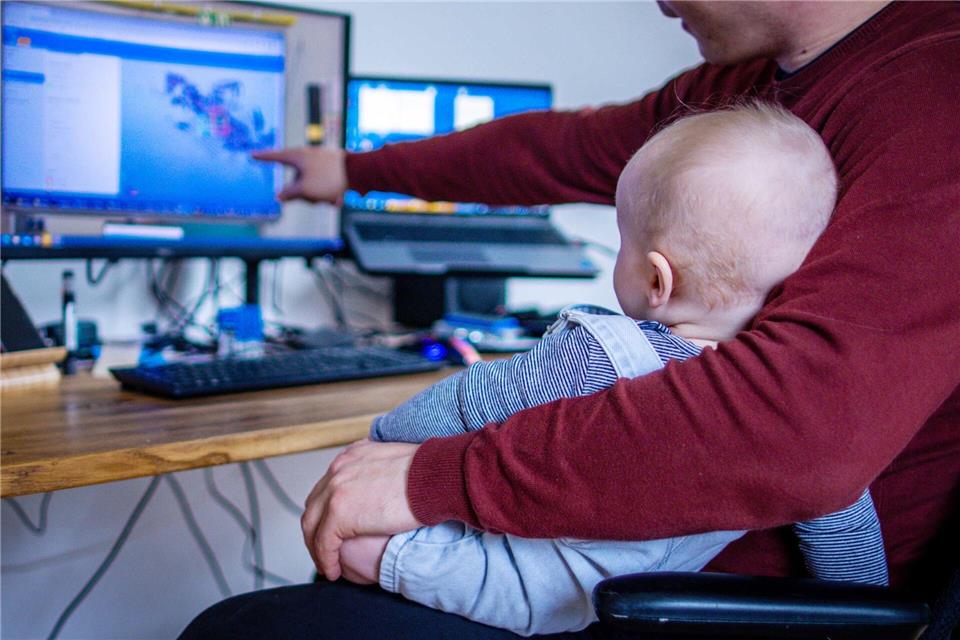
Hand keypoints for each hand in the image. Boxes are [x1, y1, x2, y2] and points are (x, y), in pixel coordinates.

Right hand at [252, 146, 346, 202]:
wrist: (358, 173)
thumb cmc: (329, 179)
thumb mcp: (305, 190)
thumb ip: (289, 194)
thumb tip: (279, 196)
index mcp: (298, 156)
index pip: (275, 156)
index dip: (263, 157)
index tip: (252, 154)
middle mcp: (308, 156)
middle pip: (296, 179)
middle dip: (305, 194)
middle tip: (316, 199)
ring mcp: (321, 162)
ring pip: (312, 185)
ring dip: (319, 196)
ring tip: (331, 198)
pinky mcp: (332, 168)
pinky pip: (324, 185)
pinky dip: (328, 193)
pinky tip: (338, 197)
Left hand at [302, 439, 420, 580]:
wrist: (435, 477)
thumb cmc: (430, 473)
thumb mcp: (397, 463)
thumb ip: (382, 472)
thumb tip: (387, 487)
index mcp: (351, 457)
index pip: (327, 487)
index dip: (327, 512)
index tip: (333, 529)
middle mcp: (338, 470)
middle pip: (314, 506)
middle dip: (316, 530)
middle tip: (325, 550)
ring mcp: (335, 490)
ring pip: (313, 526)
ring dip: (317, 549)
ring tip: (328, 566)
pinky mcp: (339, 513)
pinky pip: (323, 543)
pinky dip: (326, 560)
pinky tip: (334, 571)